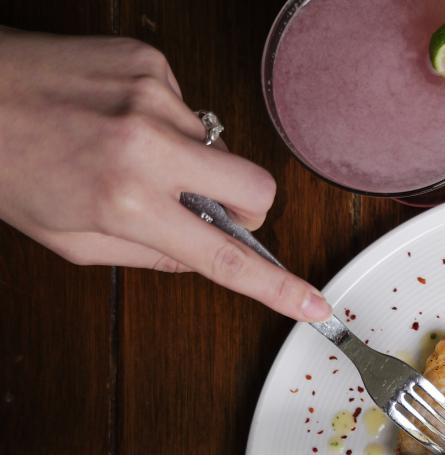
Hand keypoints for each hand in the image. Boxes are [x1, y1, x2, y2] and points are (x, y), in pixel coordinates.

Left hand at [0, 28, 331, 322]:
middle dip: (245, 204)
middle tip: (203, 205)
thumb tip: (200, 254)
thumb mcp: (69, 238)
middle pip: (256, 187)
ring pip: (216, 146)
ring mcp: (153, 98)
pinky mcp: (149, 61)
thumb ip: (146, 254)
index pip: (224, 256)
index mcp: (126, 203)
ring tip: (126, 148)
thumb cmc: (4, 164)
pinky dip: (162, 119)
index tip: (314, 303)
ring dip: (187, 156)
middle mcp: (148, 147)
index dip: (276, 286)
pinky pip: (187, 107)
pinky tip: (117, 114)